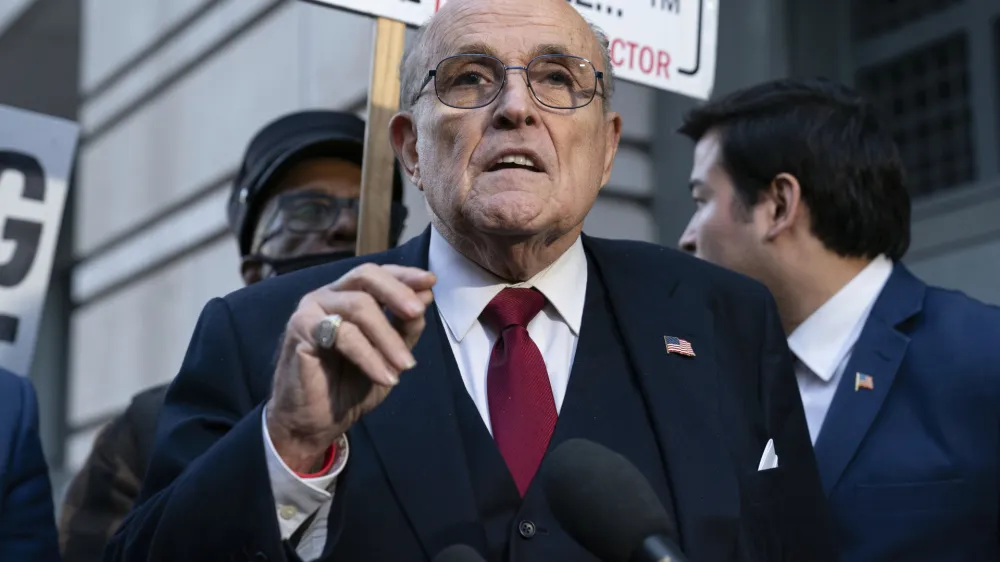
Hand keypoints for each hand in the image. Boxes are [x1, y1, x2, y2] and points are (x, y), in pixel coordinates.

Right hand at [265, 263, 435, 472]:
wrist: (314, 421)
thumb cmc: (348, 385)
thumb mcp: (388, 354)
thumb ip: (404, 326)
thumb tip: (427, 294)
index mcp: (347, 296)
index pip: (377, 274)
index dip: (404, 275)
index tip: (431, 282)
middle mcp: (328, 296)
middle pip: (366, 276)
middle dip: (397, 293)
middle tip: (418, 313)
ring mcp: (311, 309)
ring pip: (359, 306)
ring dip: (388, 338)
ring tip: (406, 366)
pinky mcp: (300, 329)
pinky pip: (344, 335)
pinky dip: (369, 356)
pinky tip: (384, 377)